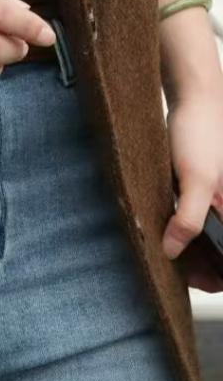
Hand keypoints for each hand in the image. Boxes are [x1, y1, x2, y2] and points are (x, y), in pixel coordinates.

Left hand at [163, 89, 222, 292]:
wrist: (194, 98)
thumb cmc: (202, 134)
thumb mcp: (197, 180)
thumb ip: (188, 219)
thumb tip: (171, 251)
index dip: (218, 274)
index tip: (198, 282)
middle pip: (220, 248)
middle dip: (202, 265)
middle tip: (175, 274)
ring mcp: (216, 197)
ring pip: (206, 235)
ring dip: (190, 250)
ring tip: (165, 256)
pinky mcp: (198, 188)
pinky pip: (192, 217)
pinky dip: (181, 229)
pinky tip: (163, 234)